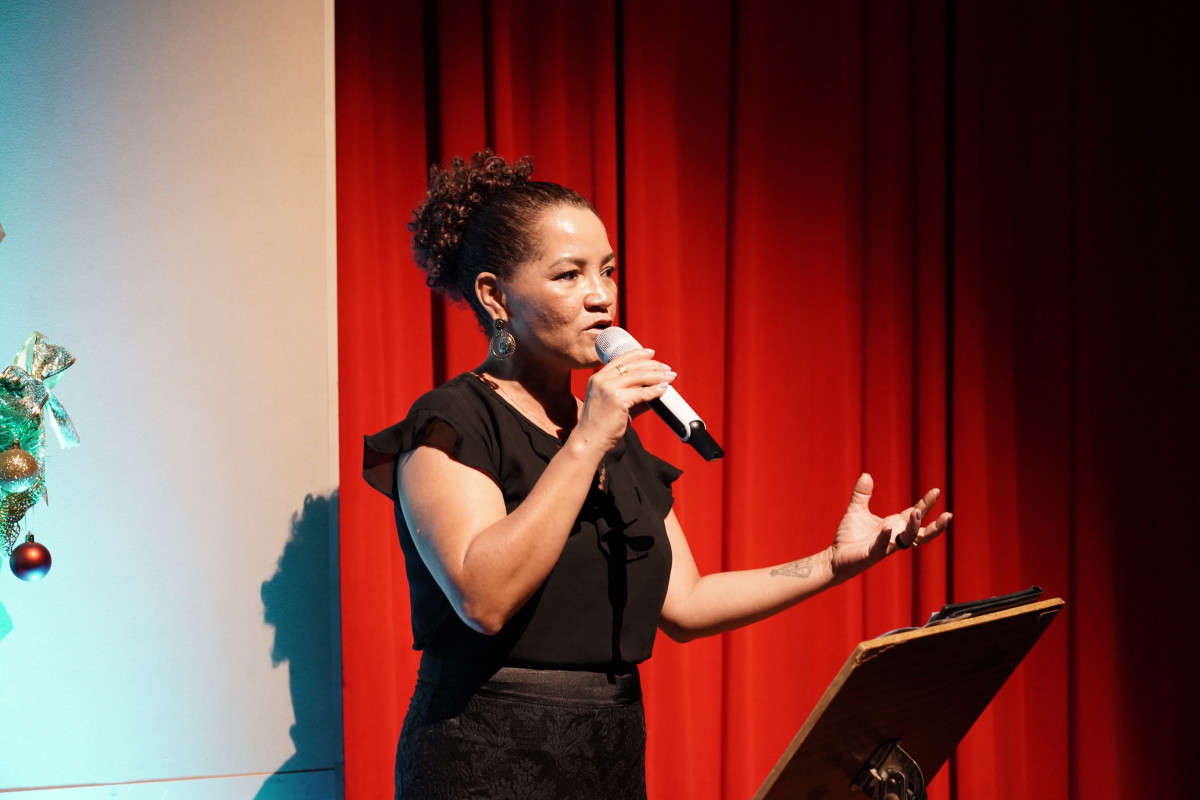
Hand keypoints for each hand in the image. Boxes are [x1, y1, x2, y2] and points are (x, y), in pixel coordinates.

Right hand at [573, 349, 675, 452]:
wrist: (589, 441)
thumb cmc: (601, 426)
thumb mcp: (615, 404)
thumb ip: (632, 396)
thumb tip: (654, 391)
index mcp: (598, 378)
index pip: (621, 359)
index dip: (638, 354)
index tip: (651, 353)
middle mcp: (602, 380)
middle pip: (633, 366)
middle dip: (653, 365)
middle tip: (667, 369)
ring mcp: (608, 388)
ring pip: (640, 376)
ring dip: (658, 376)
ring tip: (670, 377)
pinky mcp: (617, 400)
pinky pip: (642, 393)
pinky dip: (655, 391)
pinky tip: (663, 390)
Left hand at [827, 473, 951, 583]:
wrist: (835, 556)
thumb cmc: (849, 536)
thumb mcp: (856, 509)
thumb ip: (862, 494)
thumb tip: (866, 474)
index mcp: (894, 525)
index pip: (915, 514)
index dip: (927, 503)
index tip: (936, 490)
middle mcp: (894, 536)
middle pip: (921, 533)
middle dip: (935, 526)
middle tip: (947, 514)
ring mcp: (885, 546)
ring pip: (907, 540)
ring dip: (913, 528)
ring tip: (917, 513)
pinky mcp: (872, 554)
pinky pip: (882, 546)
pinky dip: (886, 537)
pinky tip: (888, 527)